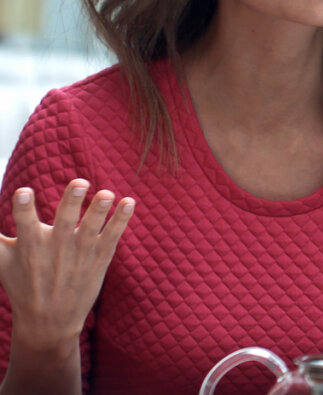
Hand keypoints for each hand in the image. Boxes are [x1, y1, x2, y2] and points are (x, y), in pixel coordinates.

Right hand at [0, 179, 133, 359]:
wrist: (50, 322)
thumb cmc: (22, 284)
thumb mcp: (1, 262)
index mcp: (30, 245)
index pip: (25, 223)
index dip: (24, 208)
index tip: (24, 192)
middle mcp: (56, 248)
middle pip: (65, 221)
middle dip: (71, 201)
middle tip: (80, 181)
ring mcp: (80, 252)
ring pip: (92, 228)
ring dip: (100, 210)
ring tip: (107, 193)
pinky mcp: (99, 258)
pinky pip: (112, 236)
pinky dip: (121, 220)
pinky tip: (129, 202)